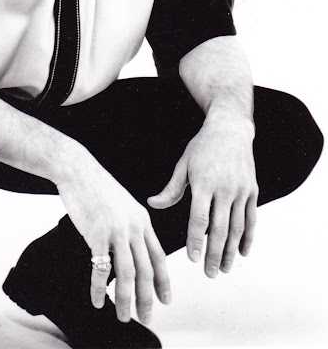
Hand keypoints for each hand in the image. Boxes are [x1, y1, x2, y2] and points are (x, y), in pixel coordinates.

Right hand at [59, 157, 170, 323]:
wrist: (77, 169)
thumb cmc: (95, 186)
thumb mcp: (122, 204)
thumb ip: (130, 225)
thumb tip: (131, 249)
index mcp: (143, 221)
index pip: (159, 257)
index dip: (163, 282)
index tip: (165, 300)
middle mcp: (134, 228)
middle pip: (146, 271)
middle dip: (147, 298)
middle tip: (146, 317)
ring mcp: (116, 231)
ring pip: (127, 274)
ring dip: (126, 299)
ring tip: (124, 316)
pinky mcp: (96, 233)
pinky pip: (101, 268)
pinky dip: (100, 288)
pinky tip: (97, 300)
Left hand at [148, 113, 256, 277]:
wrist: (230, 130)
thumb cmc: (202, 147)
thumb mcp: (184, 165)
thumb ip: (171, 189)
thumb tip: (152, 204)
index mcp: (204, 183)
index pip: (199, 218)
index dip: (196, 240)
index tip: (192, 258)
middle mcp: (225, 189)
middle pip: (220, 229)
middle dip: (213, 253)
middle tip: (208, 273)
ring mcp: (241, 191)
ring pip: (237, 227)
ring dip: (230, 251)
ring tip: (223, 269)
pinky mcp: (252, 191)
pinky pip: (251, 219)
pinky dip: (247, 237)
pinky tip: (242, 253)